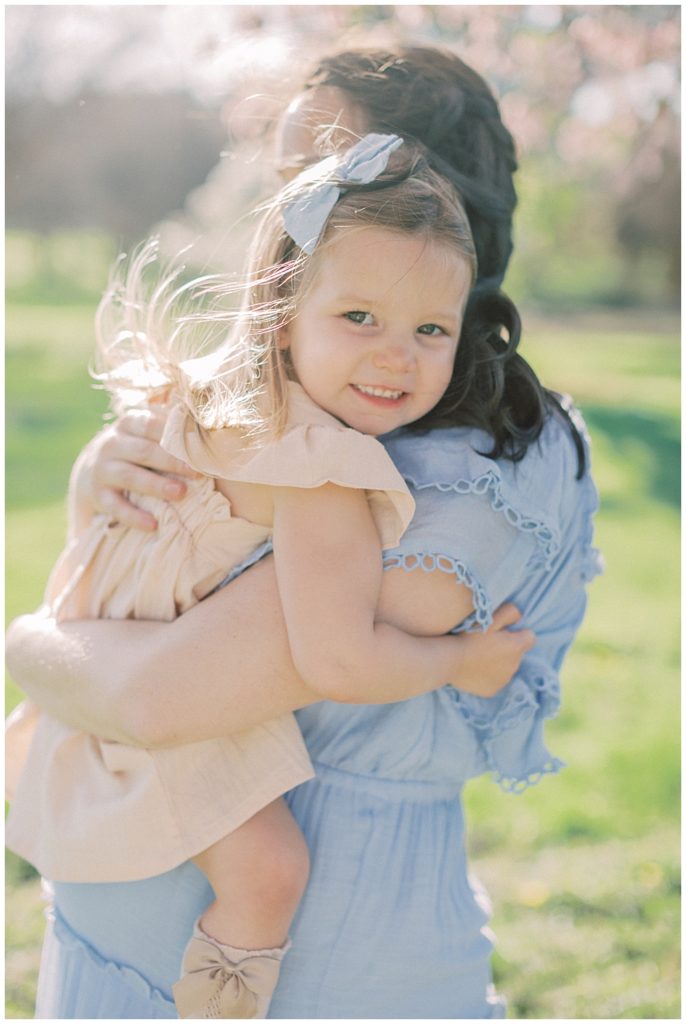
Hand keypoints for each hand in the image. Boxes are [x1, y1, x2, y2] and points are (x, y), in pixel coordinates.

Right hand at [76, 408, 199, 531]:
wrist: (92, 471)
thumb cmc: (134, 449)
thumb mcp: (145, 434)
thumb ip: (169, 430)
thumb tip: (209, 431)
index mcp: (128, 424)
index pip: (151, 425)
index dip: (174, 436)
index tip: (198, 448)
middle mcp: (111, 444)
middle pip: (143, 451)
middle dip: (171, 462)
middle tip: (197, 473)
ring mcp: (102, 470)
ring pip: (130, 476)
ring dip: (156, 486)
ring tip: (180, 493)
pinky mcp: (97, 495)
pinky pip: (116, 507)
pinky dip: (134, 516)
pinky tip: (153, 525)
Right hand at [452, 603, 534, 697]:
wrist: (448, 660)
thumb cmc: (468, 636)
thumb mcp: (490, 617)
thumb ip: (511, 613)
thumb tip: (520, 617)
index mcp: (516, 646)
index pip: (530, 637)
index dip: (518, 633)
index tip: (503, 632)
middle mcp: (515, 665)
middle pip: (517, 653)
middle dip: (507, 648)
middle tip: (486, 643)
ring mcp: (504, 680)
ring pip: (507, 667)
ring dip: (498, 662)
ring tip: (479, 656)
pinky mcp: (493, 690)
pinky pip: (496, 680)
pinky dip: (489, 675)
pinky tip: (475, 669)